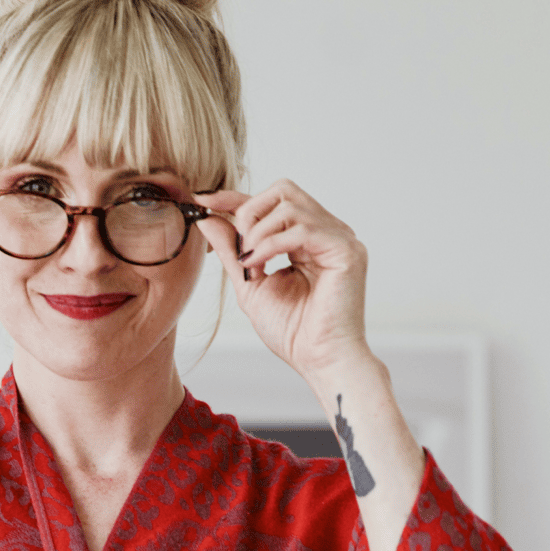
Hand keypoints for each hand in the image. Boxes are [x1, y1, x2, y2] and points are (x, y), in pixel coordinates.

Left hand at [194, 180, 372, 383]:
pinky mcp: (346, 250)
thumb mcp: (249, 283)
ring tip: (250, 262)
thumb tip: (206, 218)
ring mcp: (339, 238)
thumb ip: (230, 250)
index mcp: (306, 239)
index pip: (271, 203)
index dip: (235, 198)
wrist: (319, 359)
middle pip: (283, 191)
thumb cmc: (292, 330)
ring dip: (258, 232)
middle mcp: (326, 232)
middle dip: (249, 211)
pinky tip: (259, 263)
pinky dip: (272, 243)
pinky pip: (302, 228)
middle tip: (238, 246)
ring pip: (290, 205)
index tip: (203, 200)